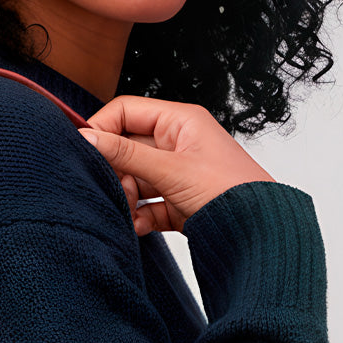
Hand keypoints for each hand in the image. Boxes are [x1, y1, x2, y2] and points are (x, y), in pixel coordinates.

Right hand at [76, 95, 276, 235]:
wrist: (256, 231)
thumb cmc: (229, 190)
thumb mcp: (170, 169)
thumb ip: (125, 154)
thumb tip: (87, 138)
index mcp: (179, 121)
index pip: (126, 111)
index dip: (102, 128)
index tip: (85, 152)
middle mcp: (176, 143)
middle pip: (126, 149)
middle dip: (116, 172)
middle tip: (115, 190)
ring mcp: (175, 174)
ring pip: (133, 180)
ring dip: (127, 198)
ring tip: (131, 212)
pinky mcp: (175, 202)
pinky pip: (145, 205)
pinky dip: (139, 217)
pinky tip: (141, 226)